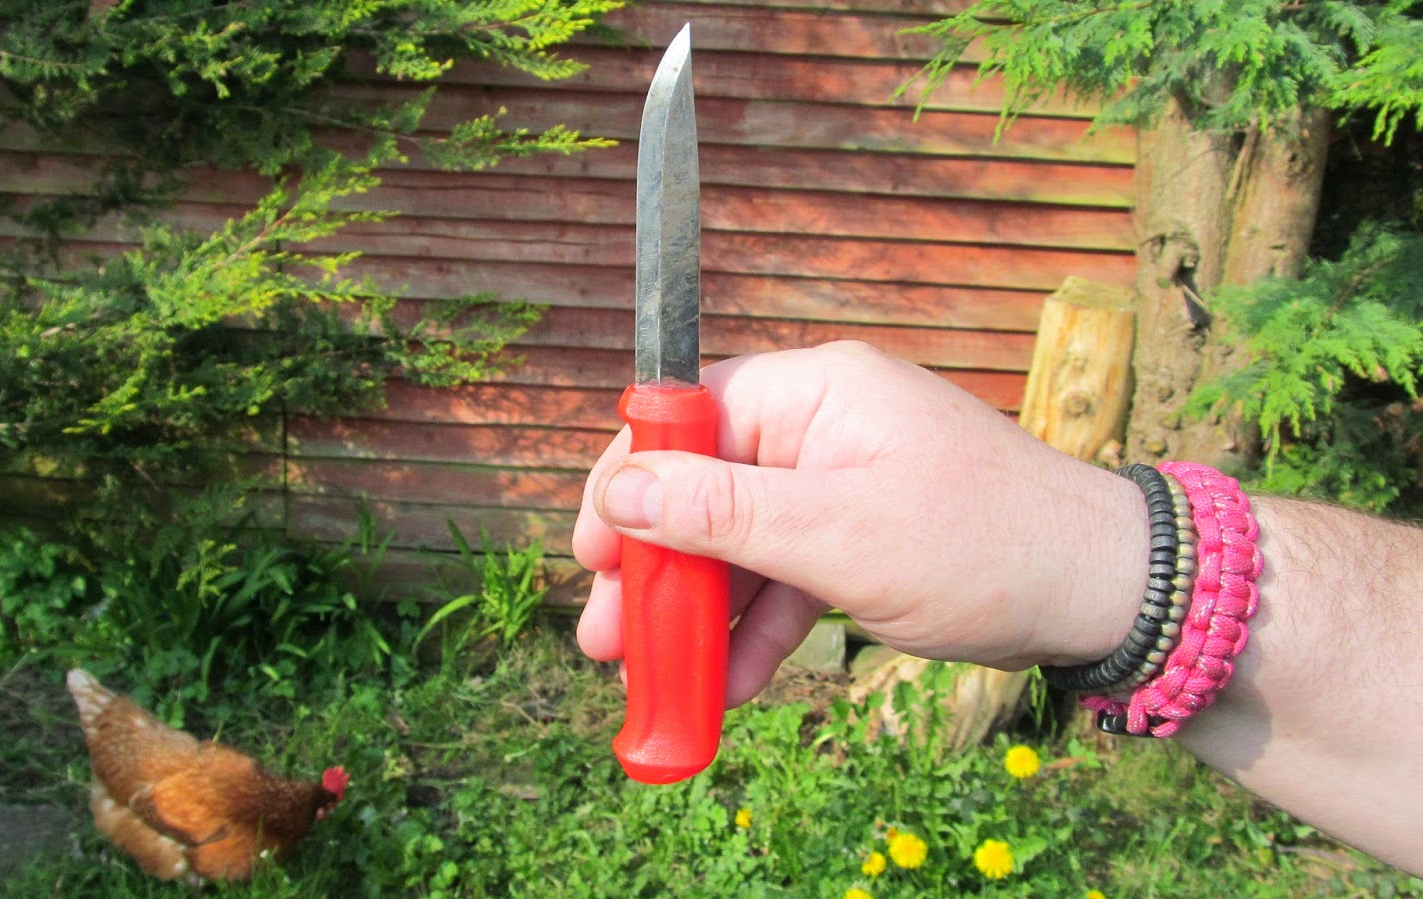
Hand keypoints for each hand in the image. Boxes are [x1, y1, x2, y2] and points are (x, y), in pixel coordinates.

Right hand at [573, 341, 1147, 706]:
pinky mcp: (863, 534)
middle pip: (704, 486)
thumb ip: (723, 514)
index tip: (590, 552)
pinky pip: (788, 573)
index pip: (686, 415)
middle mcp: (821, 425)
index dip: (629, 482)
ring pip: (741, 541)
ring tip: (651, 675)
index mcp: (814, 391)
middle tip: (606, 637)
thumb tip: (621, 490)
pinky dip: (759, 626)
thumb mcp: (839, 536)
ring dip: (699, 610)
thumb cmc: (983, 546)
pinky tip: (729, 684)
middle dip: (654, 566)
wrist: (1104, 592)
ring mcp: (842, 482)